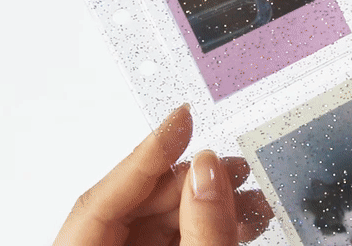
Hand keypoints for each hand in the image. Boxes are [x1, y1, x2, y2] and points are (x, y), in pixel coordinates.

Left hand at [53, 104, 273, 245]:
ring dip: (210, 208)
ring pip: (161, 226)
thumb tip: (208, 171)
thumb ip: (203, 229)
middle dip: (192, 185)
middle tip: (231, 167)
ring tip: (250, 197)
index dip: (145, 155)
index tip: (181, 118)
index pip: (101, 200)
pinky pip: (176, 242)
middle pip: (135, 209)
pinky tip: (243, 220)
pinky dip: (210, 228)